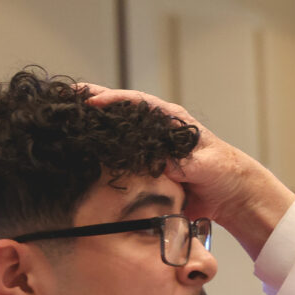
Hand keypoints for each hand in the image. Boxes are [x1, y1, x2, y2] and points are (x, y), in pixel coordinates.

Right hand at [79, 85, 294, 253]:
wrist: (231, 196)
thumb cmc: (223, 172)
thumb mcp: (206, 165)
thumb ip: (184, 163)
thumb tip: (162, 164)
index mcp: (170, 121)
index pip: (136, 103)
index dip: (112, 100)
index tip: (92, 101)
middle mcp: (155, 131)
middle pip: (118, 113)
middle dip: (92, 103)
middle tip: (65, 98)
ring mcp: (147, 150)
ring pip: (115, 135)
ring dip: (91, 128)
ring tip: (63, 119)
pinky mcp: (144, 170)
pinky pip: (119, 162)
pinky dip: (99, 157)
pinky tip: (79, 154)